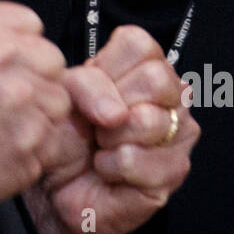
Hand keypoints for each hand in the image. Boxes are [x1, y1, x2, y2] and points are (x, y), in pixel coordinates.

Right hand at [0, 2, 72, 228]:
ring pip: (59, 100)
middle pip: (53, 59)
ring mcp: (19, 102)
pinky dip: (38, 144)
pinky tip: (9, 144)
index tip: (12, 63)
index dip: (23, 44)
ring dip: (41, 112)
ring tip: (9, 123)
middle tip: (12, 97)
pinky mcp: (32, 140)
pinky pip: (55, 136)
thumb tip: (23, 27)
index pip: (31, 23)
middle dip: (37, 77)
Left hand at [26, 25, 198, 233]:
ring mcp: (179, 136)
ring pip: (149, 120)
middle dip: (112, 103)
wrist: (54, 188)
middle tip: (99, 123)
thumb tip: (117, 113)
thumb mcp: (64, 94)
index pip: (142, 45)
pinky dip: (108, 167)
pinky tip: (106, 171)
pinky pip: (134, 159)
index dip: (107, 69)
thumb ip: (87, 84)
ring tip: (101, 147)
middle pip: (156, 79)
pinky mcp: (172, 175)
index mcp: (147, 68)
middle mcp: (173, 98)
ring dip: (108, 138)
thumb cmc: (65, 136)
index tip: (94, 92)